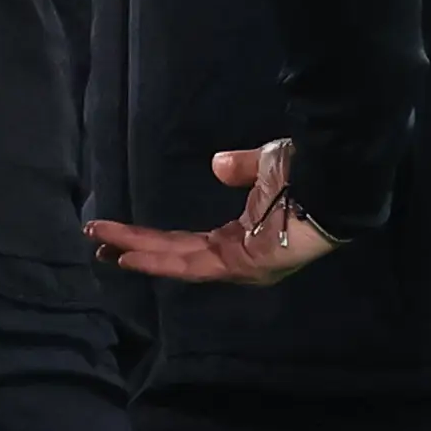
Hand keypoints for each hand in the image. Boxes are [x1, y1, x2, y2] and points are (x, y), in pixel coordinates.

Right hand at [85, 139, 342, 286]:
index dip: (154, 240)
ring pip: (177, 262)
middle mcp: (237, 259)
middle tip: (98, 242)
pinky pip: (192, 265)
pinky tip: (129, 257)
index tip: (122, 234)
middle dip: (135, 248)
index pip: (189, 243)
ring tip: (103, 247)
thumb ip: (241, 168)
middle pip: (176, 256)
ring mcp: (239, 266)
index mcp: (242, 238)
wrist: (333, 185)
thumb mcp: (265, 165)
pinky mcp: (241, 265)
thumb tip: (218, 165)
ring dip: (138, 253)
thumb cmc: (306, 174)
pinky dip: (158, 262)